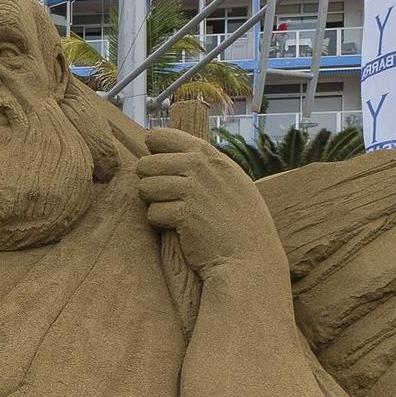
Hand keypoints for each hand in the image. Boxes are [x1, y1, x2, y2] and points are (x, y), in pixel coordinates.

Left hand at [134, 128, 286, 279]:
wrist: (250, 259)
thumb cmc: (241, 224)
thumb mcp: (232, 183)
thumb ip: (205, 167)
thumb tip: (168, 155)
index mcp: (212, 156)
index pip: (163, 137)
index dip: (152, 152)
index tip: (158, 167)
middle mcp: (202, 168)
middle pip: (147, 164)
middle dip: (149, 182)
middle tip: (164, 198)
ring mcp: (192, 190)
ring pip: (145, 187)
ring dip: (153, 203)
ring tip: (172, 213)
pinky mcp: (183, 214)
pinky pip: (152, 213)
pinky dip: (160, 223)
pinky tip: (177, 229)